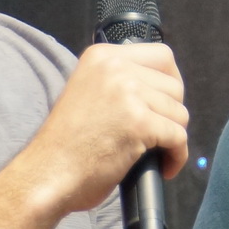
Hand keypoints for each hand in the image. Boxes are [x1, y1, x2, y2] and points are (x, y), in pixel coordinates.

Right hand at [15, 42, 188, 213]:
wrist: (48, 173)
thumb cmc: (66, 143)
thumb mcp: (88, 91)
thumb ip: (119, 82)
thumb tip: (159, 87)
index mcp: (102, 56)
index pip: (162, 56)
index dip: (170, 83)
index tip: (165, 104)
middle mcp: (115, 67)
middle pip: (174, 85)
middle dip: (172, 113)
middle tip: (158, 133)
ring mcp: (128, 93)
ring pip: (179, 112)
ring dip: (173, 136)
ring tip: (154, 152)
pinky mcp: (139, 122)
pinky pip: (179, 137)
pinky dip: (177, 156)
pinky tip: (163, 167)